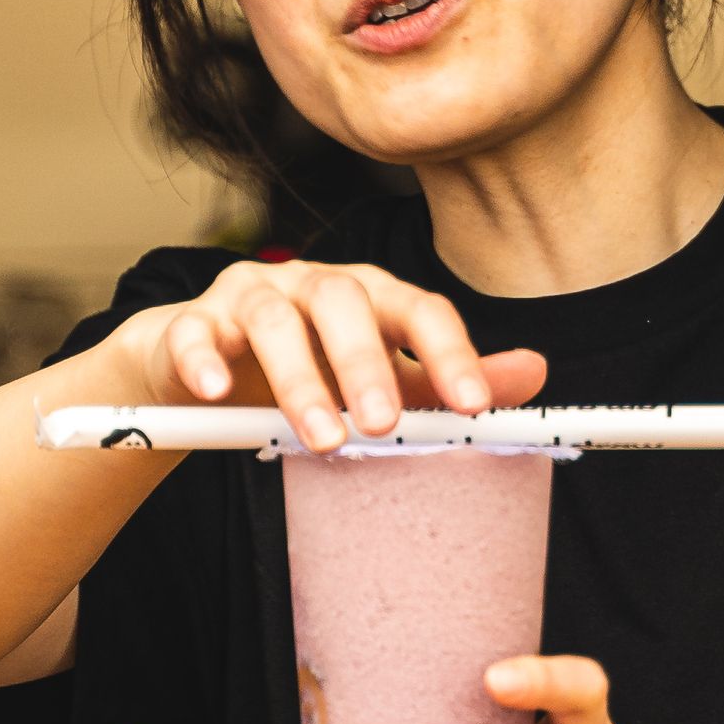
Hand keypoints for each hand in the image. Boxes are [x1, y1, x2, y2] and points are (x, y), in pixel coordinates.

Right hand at [114, 260, 546, 452]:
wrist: (199, 372)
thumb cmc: (305, 370)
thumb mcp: (379, 376)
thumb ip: (443, 377)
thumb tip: (535, 372)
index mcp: (369, 295)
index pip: (418, 307)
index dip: (449, 351)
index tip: (476, 406)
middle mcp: (311, 284)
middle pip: (345, 302)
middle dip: (368, 364)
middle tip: (386, 426)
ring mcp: (247, 297)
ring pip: (274, 321)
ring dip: (298, 379)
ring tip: (320, 439)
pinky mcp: (188, 322)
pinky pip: (192, 333)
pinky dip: (203, 359)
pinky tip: (218, 393)